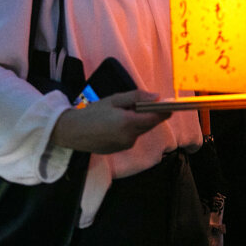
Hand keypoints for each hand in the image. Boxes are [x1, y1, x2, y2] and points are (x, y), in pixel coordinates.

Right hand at [50, 90, 171, 153]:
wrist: (73, 132)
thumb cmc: (93, 112)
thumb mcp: (114, 100)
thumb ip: (136, 97)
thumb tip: (157, 96)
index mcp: (129, 122)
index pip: (155, 117)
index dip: (165, 111)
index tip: (173, 105)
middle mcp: (130, 136)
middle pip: (149, 125)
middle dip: (153, 115)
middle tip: (152, 104)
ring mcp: (126, 145)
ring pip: (141, 130)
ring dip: (140, 121)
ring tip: (128, 112)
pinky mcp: (121, 149)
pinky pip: (132, 136)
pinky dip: (131, 128)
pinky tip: (119, 122)